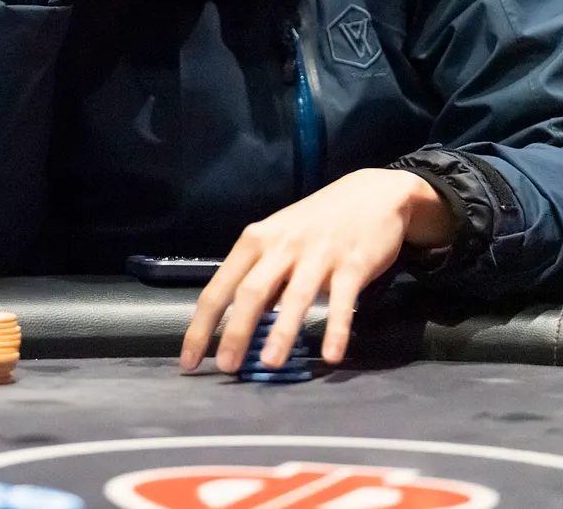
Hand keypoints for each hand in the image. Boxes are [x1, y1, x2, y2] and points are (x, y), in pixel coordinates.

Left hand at [180, 169, 456, 373]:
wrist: (373, 194)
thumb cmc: (317, 222)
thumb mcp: (280, 240)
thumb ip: (262, 277)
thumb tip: (243, 323)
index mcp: (256, 240)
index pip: (220, 286)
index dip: (201, 325)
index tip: (188, 359)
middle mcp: (283, 246)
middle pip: (251, 291)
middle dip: (235, 331)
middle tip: (225, 368)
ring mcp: (318, 254)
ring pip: (295, 296)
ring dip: (281, 331)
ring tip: (269, 364)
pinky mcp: (353, 264)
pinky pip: (341, 302)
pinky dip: (336, 329)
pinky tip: (331, 356)